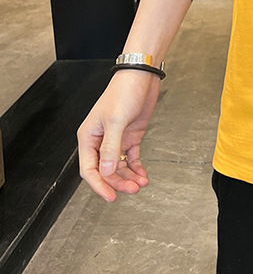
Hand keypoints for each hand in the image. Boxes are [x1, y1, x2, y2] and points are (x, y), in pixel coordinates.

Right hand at [76, 70, 160, 201]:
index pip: (89, 169)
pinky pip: (130, 157)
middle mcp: (101, 140)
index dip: (99, 185)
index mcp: (89, 136)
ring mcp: (117, 138)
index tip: (110, 196)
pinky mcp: (130, 136)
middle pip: (106, 170)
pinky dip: (136, 167)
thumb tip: (107, 170)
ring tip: (140, 183)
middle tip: (132, 189)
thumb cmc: (124, 91)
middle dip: (118, 182)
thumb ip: (111, 146)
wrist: (142, 76)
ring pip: (119, 166)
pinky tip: (142, 174)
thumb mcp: (116, 120)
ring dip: (128, 177)